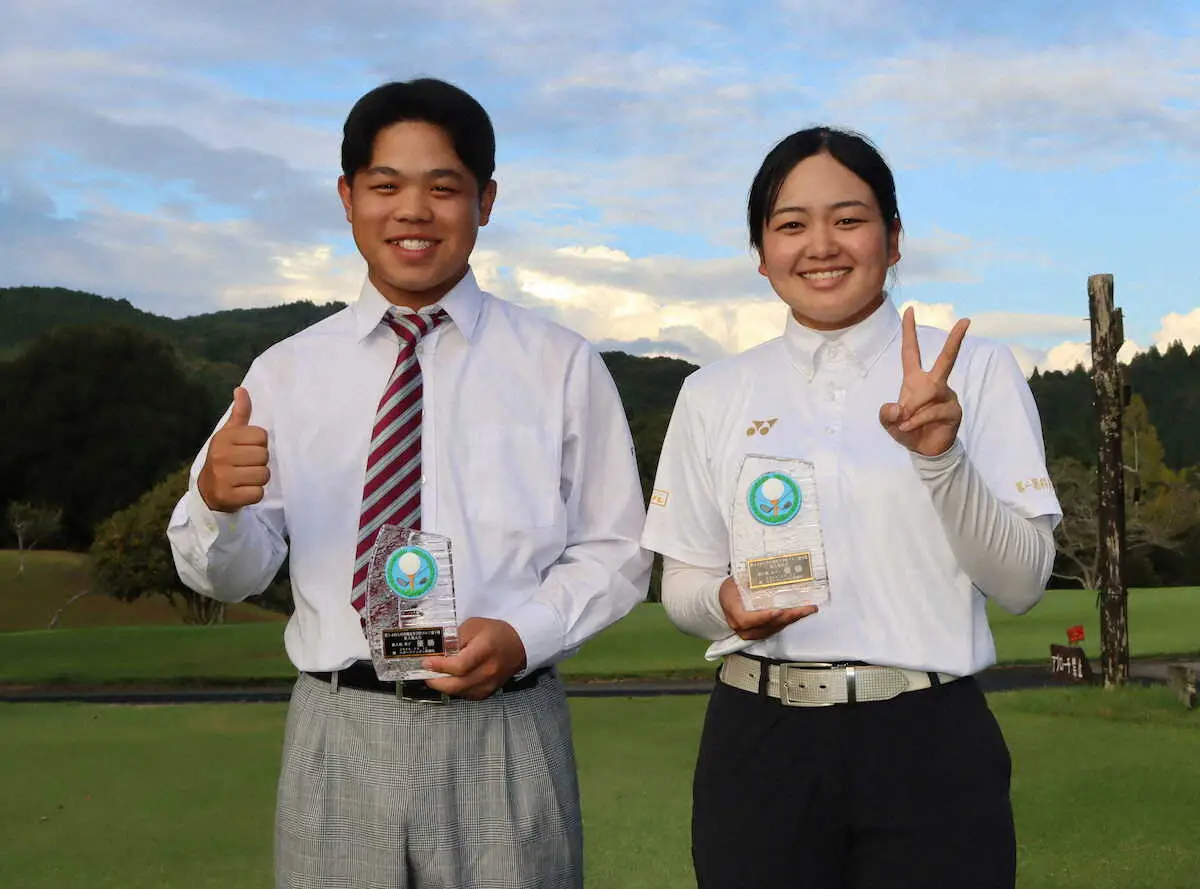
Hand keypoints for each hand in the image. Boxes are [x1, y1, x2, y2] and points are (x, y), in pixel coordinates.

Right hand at [197, 387, 269, 512]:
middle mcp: (221, 456)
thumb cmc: (224, 459)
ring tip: (245, 479)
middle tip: (246, 466)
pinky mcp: (228, 496)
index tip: (246, 450)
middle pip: (264, 456)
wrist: (207, 492)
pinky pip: (258, 493)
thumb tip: (241, 389)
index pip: (262, 436)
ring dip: (258, 479)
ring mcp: (223, 477)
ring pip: (263, 475)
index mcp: (224, 438)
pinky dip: (254, 494)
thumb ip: (240, 413)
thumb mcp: (229, 435)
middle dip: (260, 463)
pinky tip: (243, 491)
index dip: (259, 445)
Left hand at [423, 617, 527, 699]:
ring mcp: (489, 684)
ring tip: (434, 677)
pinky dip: (455, 690)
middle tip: (425, 674)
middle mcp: (488, 670)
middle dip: (436, 681)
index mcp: (485, 650)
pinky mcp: (488, 691)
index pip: (459, 665)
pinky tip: (450, 681)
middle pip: (457, 684)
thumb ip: (455, 637)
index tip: (426, 662)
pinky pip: (466, 695)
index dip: (439, 666)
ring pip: (460, 692)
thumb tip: (438, 649)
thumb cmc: (495, 632)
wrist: (518, 644)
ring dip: (444, 686)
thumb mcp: (473, 625)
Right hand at [719, 577, 816, 640]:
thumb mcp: (736, 581)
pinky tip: (801, 613)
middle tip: (803, 608)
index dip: (762, 617)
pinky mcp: (762, 633)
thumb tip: (766, 570)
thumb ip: (750, 579)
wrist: (726, 600)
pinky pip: (778, 628)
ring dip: (793, 618)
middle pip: (767, 625)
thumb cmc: (731, 590)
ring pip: (775, 628)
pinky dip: (790, 620)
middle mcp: (743, 627)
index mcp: (734, 613)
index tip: (776, 610)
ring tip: (808, 609)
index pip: (746, 620)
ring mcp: (753, 632)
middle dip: (787, 616)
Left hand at [878, 308, 969, 456]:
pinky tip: (909, 428)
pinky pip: (933, 410)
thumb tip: (897, 408)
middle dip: (955, 340)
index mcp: (915, 380)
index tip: (910, 310)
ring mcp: (947, 396)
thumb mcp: (889, 423)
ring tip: (904, 422)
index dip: (909, 331)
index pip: (911, 351)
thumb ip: (886, 415)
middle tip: (966, 321)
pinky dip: (917, 420)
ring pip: (930, 392)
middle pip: (947, 359)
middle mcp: (934, 383)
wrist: (924, 450)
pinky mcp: (954, 410)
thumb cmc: (907, 430)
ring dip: (913, 407)